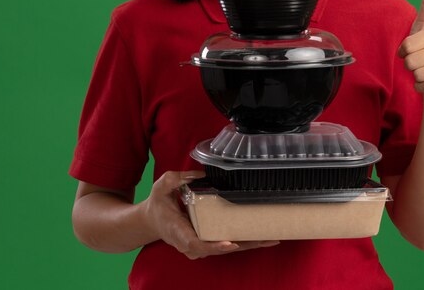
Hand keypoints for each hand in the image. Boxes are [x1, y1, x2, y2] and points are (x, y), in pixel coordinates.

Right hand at [143, 170, 278, 259]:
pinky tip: (263, 237)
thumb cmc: (158, 204)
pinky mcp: (207, 242)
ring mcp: (200, 245)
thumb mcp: (161, 186)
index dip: (214, 246)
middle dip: (244, 245)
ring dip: (249, 244)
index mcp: (179, 232)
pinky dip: (245, 242)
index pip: (197, 244)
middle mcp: (191, 244)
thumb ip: (177, 179)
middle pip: (220, 249)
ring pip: (227, 248)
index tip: (230, 243)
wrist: (151, 221)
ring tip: (272, 238)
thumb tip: (200, 174)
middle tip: (266, 238)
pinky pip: (227, 244)